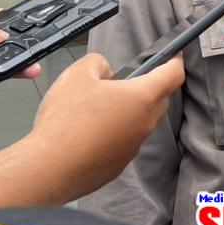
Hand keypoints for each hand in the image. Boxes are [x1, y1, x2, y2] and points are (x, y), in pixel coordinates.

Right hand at [24, 52, 184, 200]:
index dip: (175, 61)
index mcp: (142, 97)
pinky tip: (88, 133)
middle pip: (158, 100)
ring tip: (96, 109)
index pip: (173, 75)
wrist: (48, 169)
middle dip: (147, 87)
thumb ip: (98, 63)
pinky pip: (123, 143)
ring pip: (139, 123)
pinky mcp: (118, 166)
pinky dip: (113, 135)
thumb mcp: (78, 73)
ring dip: (127, 113)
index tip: (173, 55)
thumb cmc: (65, 121)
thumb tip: (106, 73)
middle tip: (121, 83)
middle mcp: (144, 124)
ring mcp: (132, 148)